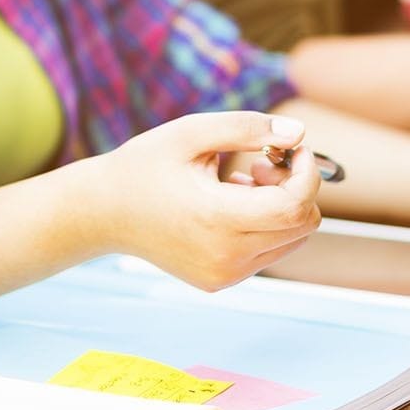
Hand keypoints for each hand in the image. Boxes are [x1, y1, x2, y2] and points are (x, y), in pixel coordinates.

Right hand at [92, 111, 321, 290]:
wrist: (103, 212)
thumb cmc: (146, 166)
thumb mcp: (192, 133)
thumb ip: (248, 128)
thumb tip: (299, 133)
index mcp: (218, 219)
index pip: (295, 206)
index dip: (306, 171)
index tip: (290, 147)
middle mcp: (226, 256)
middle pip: (302, 225)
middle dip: (296, 187)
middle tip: (260, 164)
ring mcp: (224, 274)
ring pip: (290, 241)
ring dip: (281, 207)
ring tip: (240, 182)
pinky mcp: (220, 280)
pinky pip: (267, 252)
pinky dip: (264, 226)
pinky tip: (229, 203)